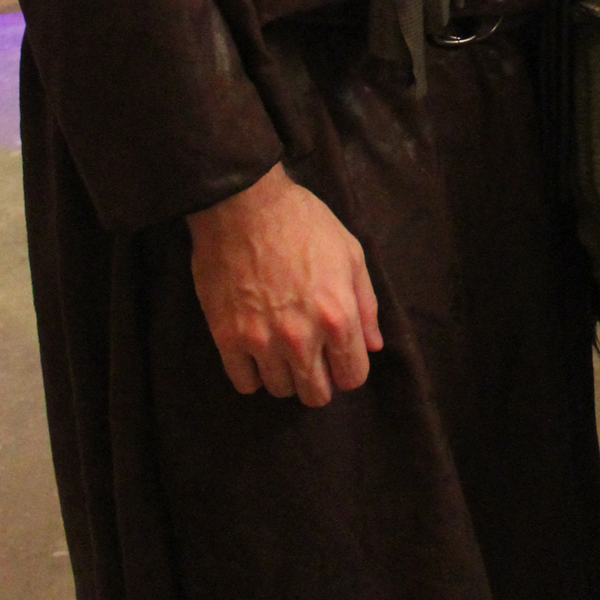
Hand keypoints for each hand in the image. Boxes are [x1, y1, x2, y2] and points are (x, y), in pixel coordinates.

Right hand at [189, 163, 382, 405]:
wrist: (243, 204)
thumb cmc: (303, 223)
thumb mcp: (350, 254)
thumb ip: (366, 305)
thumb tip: (373, 346)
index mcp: (338, 317)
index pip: (353, 377)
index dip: (349, 369)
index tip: (339, 356)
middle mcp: (301, 338)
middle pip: (316, 394)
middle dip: (320, 381)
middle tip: (311, 358)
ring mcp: (261, 341)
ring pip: (280, 390)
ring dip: (285, 375)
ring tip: (282, 349)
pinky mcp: (226, 337)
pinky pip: (244, 383)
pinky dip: (253, 374)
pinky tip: (257, 352)